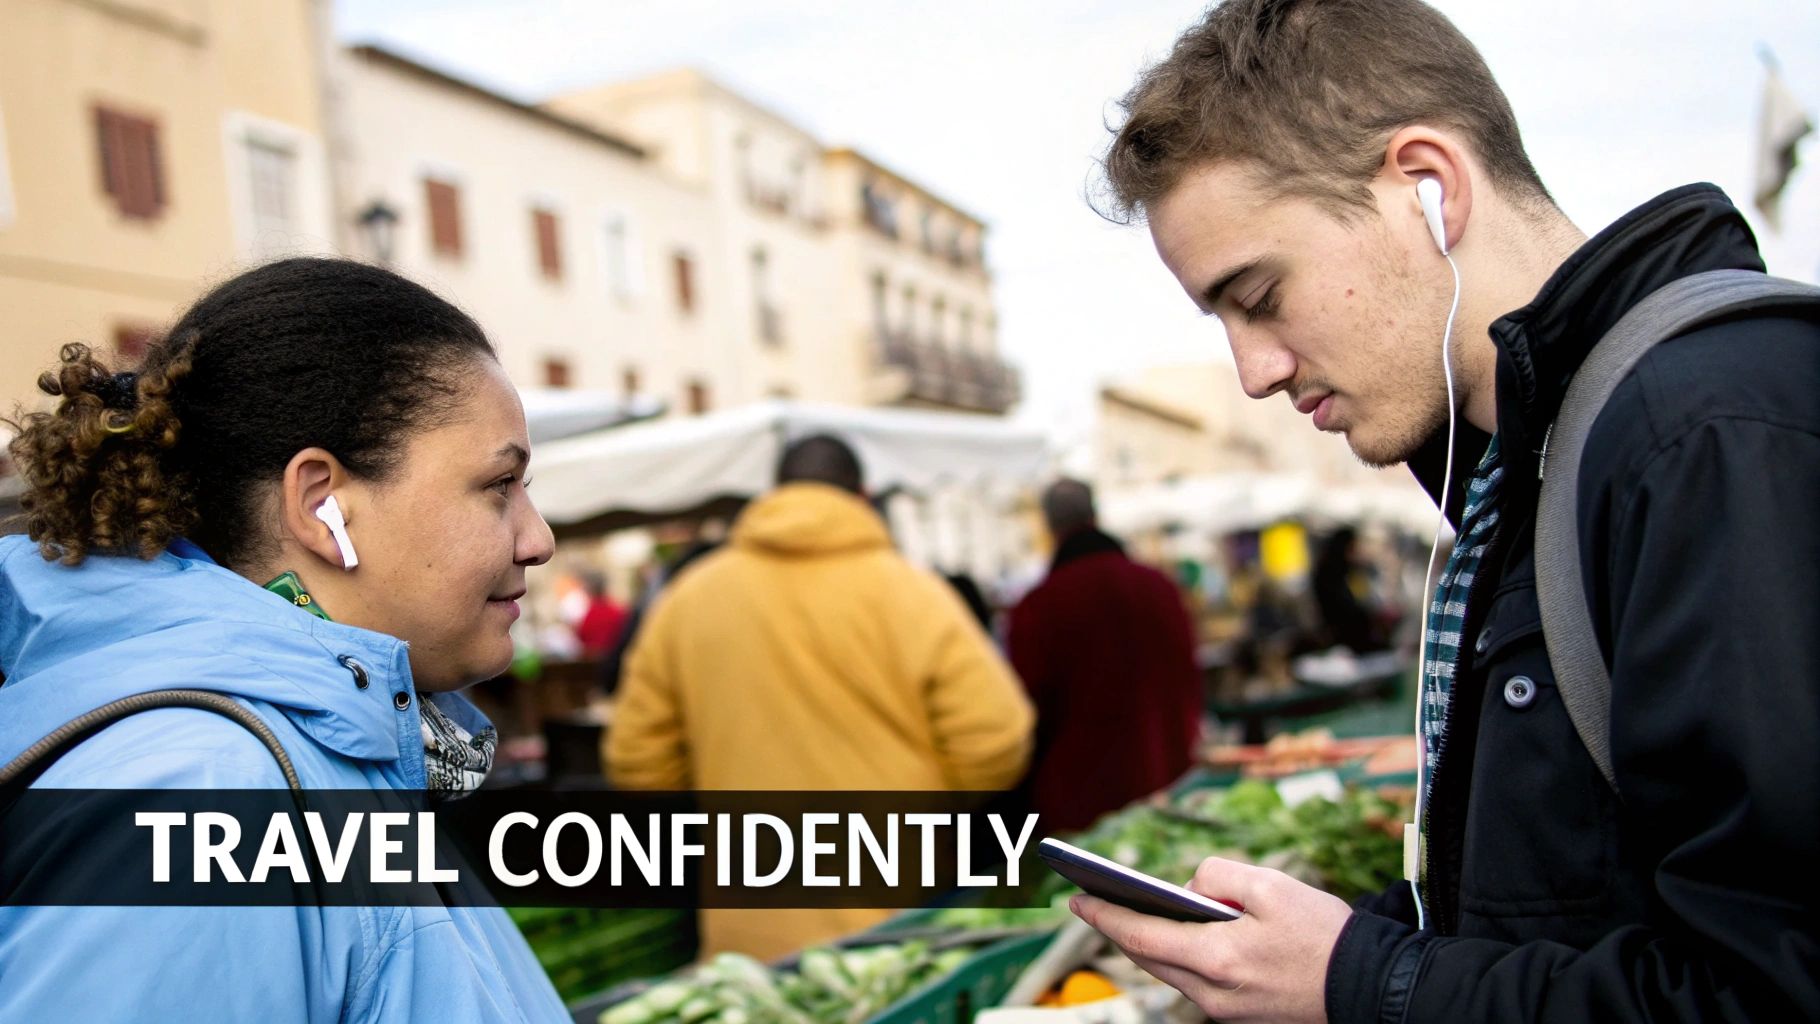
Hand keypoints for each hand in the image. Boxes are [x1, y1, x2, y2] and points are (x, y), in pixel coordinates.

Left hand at [1069, 855, 1353, 1023]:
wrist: (1371, 988)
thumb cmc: (1324, 934)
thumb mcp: (1271, 886)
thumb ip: (1218, 876)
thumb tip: (1189, 886)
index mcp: (1216, 958)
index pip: (1140, 934)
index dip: (1103, 915)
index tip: (1074, 898)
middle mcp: (1212, 991)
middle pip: (1147, 956)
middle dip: (1117, 928)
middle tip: (1090, 902)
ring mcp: (1224, 1010)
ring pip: (1168, 971)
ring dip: (1146, 943)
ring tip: (1125, 913)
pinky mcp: (1240, 1016)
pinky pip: (1193, 981)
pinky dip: (1177, 955)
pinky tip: (1174, 936)